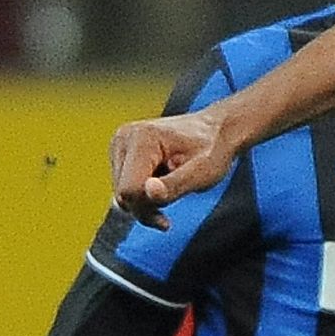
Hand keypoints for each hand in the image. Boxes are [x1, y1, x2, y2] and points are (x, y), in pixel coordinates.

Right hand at [109, 108, 230, 229]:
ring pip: (122, 196)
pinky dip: (145, 194)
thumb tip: (149, 191)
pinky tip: (164, 181)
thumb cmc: (213, 149)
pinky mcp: (120, 154)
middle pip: (123, 195)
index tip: (179, 196)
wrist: (215, 131)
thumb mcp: (202, 172)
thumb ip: (175, 184)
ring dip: (149, 200)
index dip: (152, 204)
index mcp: (142, 138)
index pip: (130, 190)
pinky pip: (125, 190)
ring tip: (173, 181)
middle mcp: (124, 138)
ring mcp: (119, 145)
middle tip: (180, 191)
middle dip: (151, 204)